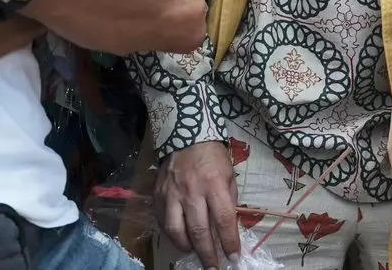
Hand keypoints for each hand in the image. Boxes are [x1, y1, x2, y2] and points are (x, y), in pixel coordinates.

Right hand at [155, 139, 240, 267]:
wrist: (185, 135)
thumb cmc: (212, 156)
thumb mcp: (228, 174)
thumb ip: (228, 200)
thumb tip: (228, 227)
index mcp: (214, 184)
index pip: (223, 220)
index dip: (229, 242)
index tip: (233, 257)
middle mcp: (192, 192)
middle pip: (199, 231)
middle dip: (207, 255)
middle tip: (213, 268)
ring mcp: (172, 195)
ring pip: (176, 231)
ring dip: (186, 247)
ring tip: (195, 252)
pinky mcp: (158, 196)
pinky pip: (163, 222)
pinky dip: (172, 234)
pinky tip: (180, 237)